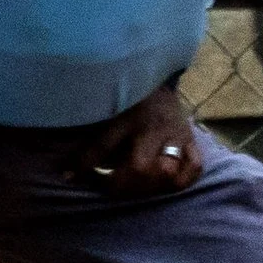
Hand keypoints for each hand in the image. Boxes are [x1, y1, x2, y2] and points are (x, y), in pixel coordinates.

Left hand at [71, 84, 201, 196]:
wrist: (158, 73)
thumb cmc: (128, 95)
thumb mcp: (108, 106)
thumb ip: (93, 135)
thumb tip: (68, 169)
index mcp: (127, 114)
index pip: (103, 144)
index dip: (85, 164)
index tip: (68, 176)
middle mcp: (152, 126)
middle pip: (140, 166)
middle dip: (123, 184)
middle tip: (112, 188)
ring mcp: (176, 134)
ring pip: (167, 171)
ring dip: (150, 186)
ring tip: (138, 189)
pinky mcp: (192, 139)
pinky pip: (194, 166)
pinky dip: (182, 180)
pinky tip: (165, 184)